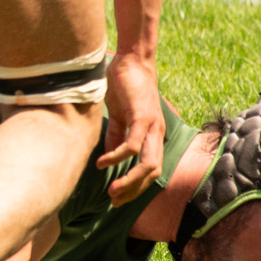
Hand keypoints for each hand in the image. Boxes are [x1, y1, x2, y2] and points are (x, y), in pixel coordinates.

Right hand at [98, 50, 162, 204]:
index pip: (151, 170)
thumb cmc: (125, 86)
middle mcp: (157, 133)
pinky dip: (117, 158)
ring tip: (112, 190)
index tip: (116, 198)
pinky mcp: (142, 116)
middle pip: (153, 173)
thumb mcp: (119, 117)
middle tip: (114, 200)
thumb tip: (108, 158)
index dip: (136, 187)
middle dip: (134, 191)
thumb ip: (116, 136)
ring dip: (130, 181)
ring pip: (149, 164)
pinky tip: (102, 163)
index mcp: (153, 135)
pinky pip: (132, 145)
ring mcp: (152, 126)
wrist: (132, 60)